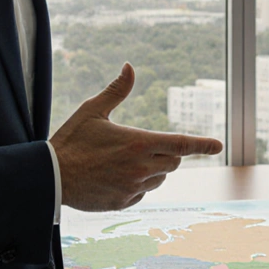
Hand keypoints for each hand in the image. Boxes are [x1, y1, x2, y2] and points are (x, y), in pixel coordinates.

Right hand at [50, 63, 222, 210]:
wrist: (50, 178)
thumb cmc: (71, 140)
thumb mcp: (92, 110)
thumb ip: (117, 90)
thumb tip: (130, 66)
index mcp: (138, 143)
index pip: (180, 143)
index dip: (202, 144)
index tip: (218, 145)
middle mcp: (140, 168)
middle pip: (173, 161)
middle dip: (168, 153)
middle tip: (144, 146)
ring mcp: (133, 188)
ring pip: (159, 178)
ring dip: (153, 169)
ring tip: (124, 161)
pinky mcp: (123, 202)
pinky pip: (142, 192)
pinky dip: (138, 184)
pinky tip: (115, 176)